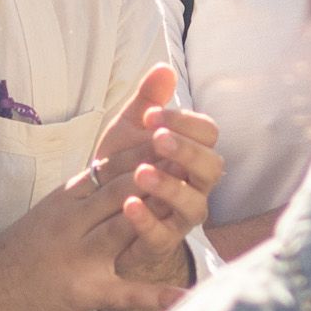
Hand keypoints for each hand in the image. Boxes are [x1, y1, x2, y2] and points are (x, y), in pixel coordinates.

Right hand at [0, 66, 218, 310]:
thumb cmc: (26, 245)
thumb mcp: (54, 205)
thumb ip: (90, 184)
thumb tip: (115, 158)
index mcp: (69, 196)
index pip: (109, 164)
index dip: (143, 147)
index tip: (175, 132)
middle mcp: (73, 220)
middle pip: (119, 188)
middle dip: (155, 171)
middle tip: (192, 156)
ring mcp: (79, 255)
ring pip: (121, 229)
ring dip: (153, 216)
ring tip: (188, 203)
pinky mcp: (84, 290)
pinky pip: (125, 292)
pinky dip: (155, 294)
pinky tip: (183, 295)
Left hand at [81, 66, 220, 293]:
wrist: (98, 212)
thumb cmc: (124, 168)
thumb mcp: (129, 131)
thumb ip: (147, 101)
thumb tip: (163, 68)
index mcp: (192, 154)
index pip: (207, 134)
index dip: (184, 122)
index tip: (150, 114)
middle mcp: (195, 186)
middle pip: (212, 168)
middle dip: (187, 150)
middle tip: (157, 137)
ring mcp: (180, 216)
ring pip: (194, 205)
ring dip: (171, 187)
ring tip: (142, 172)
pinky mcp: (160, 242)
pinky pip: (162, 236)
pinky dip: (146, 221)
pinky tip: (128, 204)